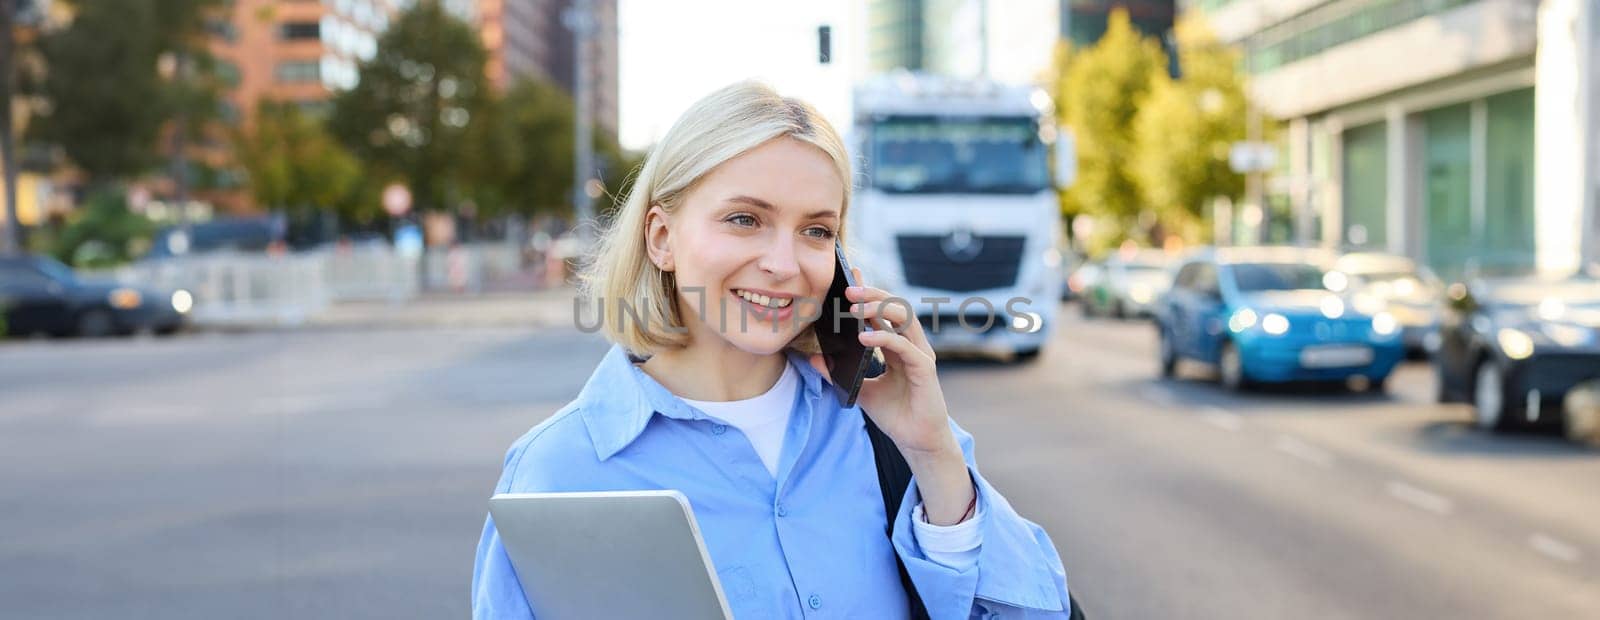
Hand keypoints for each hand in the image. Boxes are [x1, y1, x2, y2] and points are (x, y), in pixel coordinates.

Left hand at [807, 268, 957, 459]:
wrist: (916, 442)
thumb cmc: (894, 414)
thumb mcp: (859, 390)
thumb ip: (839, 373)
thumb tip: (812, 358)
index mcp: (897, 346)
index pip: (883, 312)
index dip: (870, 293)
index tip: (850, 277)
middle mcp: (911, 345)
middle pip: (896, 307)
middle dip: (873, 294)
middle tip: (848, 289)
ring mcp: (920, 355)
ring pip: (904, 319)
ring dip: (879, 308)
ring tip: (855, 306)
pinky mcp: (925, 369)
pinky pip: (904, 347)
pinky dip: (884, 338)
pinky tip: (864, 336)